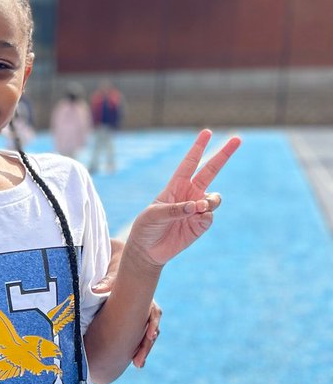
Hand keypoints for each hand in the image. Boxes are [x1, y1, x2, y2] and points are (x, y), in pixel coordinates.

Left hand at [93, 238, 161, 367]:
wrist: (112, 252)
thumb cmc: (114, 256)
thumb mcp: (114, 262)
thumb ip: (108, 277)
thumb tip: (98, 290)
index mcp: (143, 292)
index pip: (152, 312)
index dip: (152, 325)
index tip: (150, 336)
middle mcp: (143, 303)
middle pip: (150, 327)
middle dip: (145, 345)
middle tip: (138, 362)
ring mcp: (135, 311)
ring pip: (143, 333)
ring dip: (141, 349)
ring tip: (138, 364)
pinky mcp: (126, 317)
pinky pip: (134, 334)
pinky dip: (134, 347)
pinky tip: (134, 361)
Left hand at [128, 129, 240, 267]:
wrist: (147, 251)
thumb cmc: (146, 228)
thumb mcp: (154, 215)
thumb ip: (174, 209)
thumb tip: (196, 207)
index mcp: (176, 186)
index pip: (189, 163)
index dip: (198, 148)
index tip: (206, 132)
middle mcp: (190, 194)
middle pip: (211, 171)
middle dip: (223, 155)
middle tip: (237, 138)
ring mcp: (197, 209)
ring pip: (214, 198)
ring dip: (210, 201)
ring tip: (199, 208)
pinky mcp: (200, 224)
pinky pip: (209, 217)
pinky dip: (205, 217)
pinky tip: (195, 221)